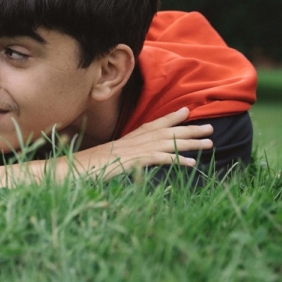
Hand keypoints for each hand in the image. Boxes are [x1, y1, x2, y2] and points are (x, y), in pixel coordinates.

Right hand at [69, 107, 211, 178]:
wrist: (71, 169)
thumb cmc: (84, 166)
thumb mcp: (105, 159)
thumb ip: (119, 156)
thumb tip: (126, 158)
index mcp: (126, 139)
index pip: (152, 124)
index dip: (170, 118)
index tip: (186, 111)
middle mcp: (132, 140)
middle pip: (165, 131)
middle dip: (188, 129)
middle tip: (210, 128)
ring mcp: (133, 150)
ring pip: (167, 142)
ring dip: (190, 143)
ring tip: (209, 143)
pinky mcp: (133, 161)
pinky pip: (159, 158)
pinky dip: (176, 159)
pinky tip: (190, 163)